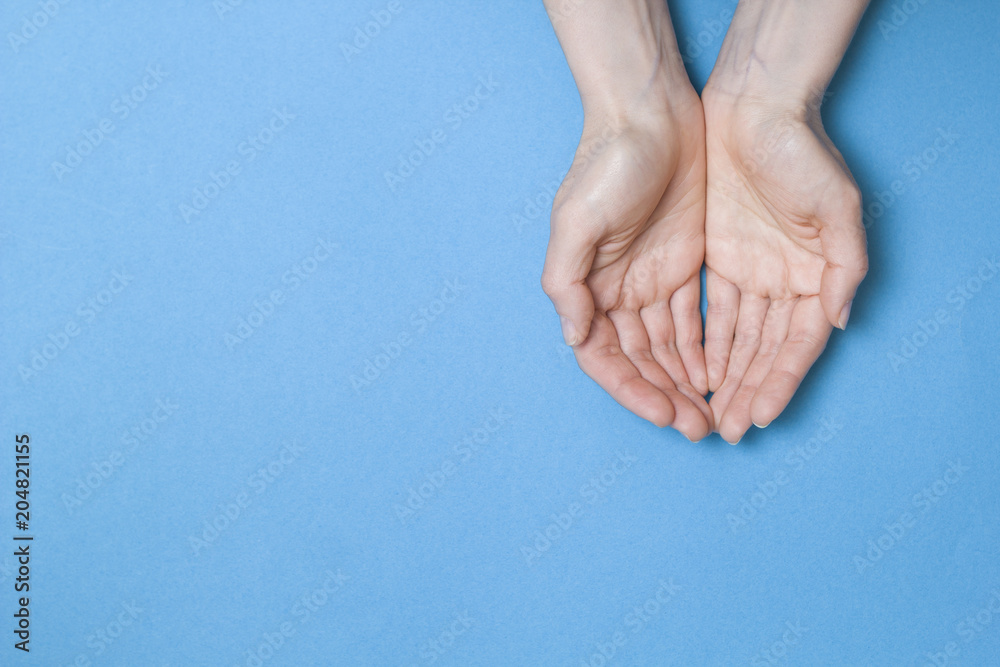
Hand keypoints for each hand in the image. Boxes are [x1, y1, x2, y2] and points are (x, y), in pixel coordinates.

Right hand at [542, 87, 712, 439]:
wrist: (650, 113)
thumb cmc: (606, 163)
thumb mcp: (575, 222)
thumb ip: (567, 284)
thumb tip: (575, 337)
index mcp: (587, 288)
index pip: (604, 357)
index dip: (631, 390)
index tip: (663, 414)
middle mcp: (616, 292)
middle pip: (640, 361)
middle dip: (665, 396)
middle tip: (698, 428)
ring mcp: (651, 280)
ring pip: (668, 347)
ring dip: (686, 382)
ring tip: (712, 413)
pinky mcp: (684, 264)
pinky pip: (694, 319)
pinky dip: (704, 349)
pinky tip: (719, 374)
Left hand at [702, 90, 867, 443]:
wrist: (753, 108)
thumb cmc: (800, 151)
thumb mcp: (836, 204)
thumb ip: (845, 265)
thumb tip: (838, 321)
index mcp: (815, 276)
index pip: (795, 344)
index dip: (779, 381)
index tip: (760, 415)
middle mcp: (783, 282)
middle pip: (762, 350)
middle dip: (746, 391)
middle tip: (727, 431)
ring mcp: (750, 272)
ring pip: (735, 339)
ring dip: (723, 377)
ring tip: (707, 414)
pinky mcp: (717, 258)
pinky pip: (709, 313)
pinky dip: (703, 344)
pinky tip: (693, 373)